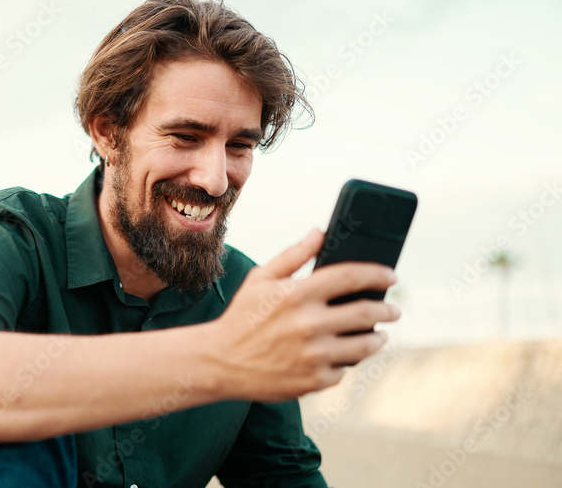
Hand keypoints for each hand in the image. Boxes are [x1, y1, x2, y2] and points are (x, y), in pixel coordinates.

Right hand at [208, 229, 399, 400]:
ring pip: (365, 344)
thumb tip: (320, 232)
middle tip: (392, 308)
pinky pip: (345, 369)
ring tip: (378, 334)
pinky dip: (347, 361)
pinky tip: (343, 354)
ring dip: (377, 337)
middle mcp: (309, 324)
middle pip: (367, 312)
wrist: (220, 362)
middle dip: (387, 308)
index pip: (351, 276)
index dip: (377, 273)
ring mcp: (314, 355)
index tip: (390, 274)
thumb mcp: (261, 279)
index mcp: (297, 294)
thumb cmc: (243, 317)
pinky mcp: (314, 380)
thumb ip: (293, 255)